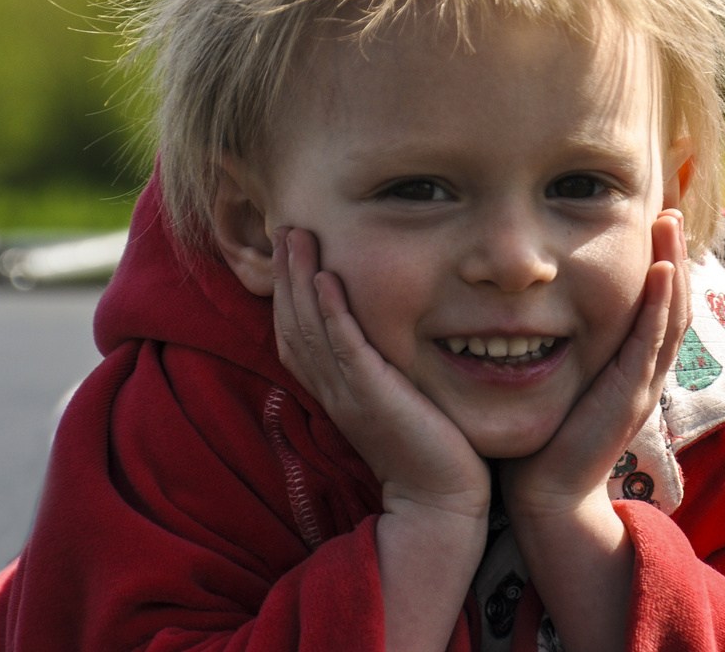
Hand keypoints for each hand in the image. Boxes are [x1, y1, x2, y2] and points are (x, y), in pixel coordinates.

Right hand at [273, 227, 488, 651]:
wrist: (440, 500)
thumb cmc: (427, 448)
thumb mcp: (394, 399)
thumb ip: (380, 369)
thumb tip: (381, 334)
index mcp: (334, 389)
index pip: (296, 331)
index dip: (288, 289)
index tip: (289, 247)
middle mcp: (332, 388)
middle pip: (294, 321)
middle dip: (286, 272)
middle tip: (284, 225)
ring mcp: (348, 392)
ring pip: (310, 326)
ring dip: (300, 278)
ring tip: (297, 235)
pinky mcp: (372, 396)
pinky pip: (344, 347)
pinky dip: (331, 311)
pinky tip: (325, 279)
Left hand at [501, 209, 689, 520]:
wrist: (545, 497)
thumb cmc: (538, 437)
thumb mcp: (551, 375)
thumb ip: (549, 341)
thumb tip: (515, 299)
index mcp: (627, 365)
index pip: (653, 303)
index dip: (658, 261)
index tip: (650, 218)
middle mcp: (642, 371)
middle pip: (672, 300)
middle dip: (672, 251)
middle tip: (669, 207)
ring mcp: (641, 383)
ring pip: (671, 313)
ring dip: (673, 263)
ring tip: (671, 221)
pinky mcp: (631, 395)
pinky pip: (652, 340)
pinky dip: (661, 301)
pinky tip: (662, 268)